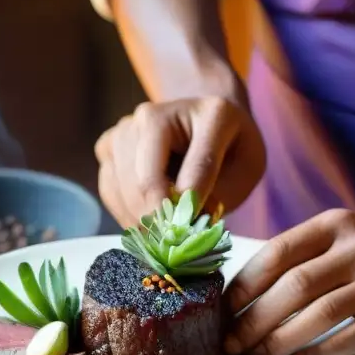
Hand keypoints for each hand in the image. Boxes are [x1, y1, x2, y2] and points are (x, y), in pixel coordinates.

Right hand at [94, 96, 265, 227]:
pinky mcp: (108, 145)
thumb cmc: (229, 151)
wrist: (205, 126)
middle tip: (173, 242)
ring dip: (140, 219)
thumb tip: (185, 221)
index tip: (190, 231)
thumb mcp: (246, 170)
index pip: (198, 164)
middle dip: (159, 218)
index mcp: (210, 113)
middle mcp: (157, 112)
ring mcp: (126, 127)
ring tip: (161, 234)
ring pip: (121, 187)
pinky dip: (125, 213)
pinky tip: (146, 222)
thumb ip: (222, 194)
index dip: (192, 205)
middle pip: (146, 179)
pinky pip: (109, 189)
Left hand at [224, 210, 354, 354]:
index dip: (244, 286)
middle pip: (295, 286)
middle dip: (255, 320)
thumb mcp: (340, 237)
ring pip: (320, 314)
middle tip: (231, 344)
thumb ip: (299, 256)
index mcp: (335, 224)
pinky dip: (317, 354)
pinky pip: (349, 338)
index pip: (278, 253)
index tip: (221, 312)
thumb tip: (237, 298)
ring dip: (280, 341)